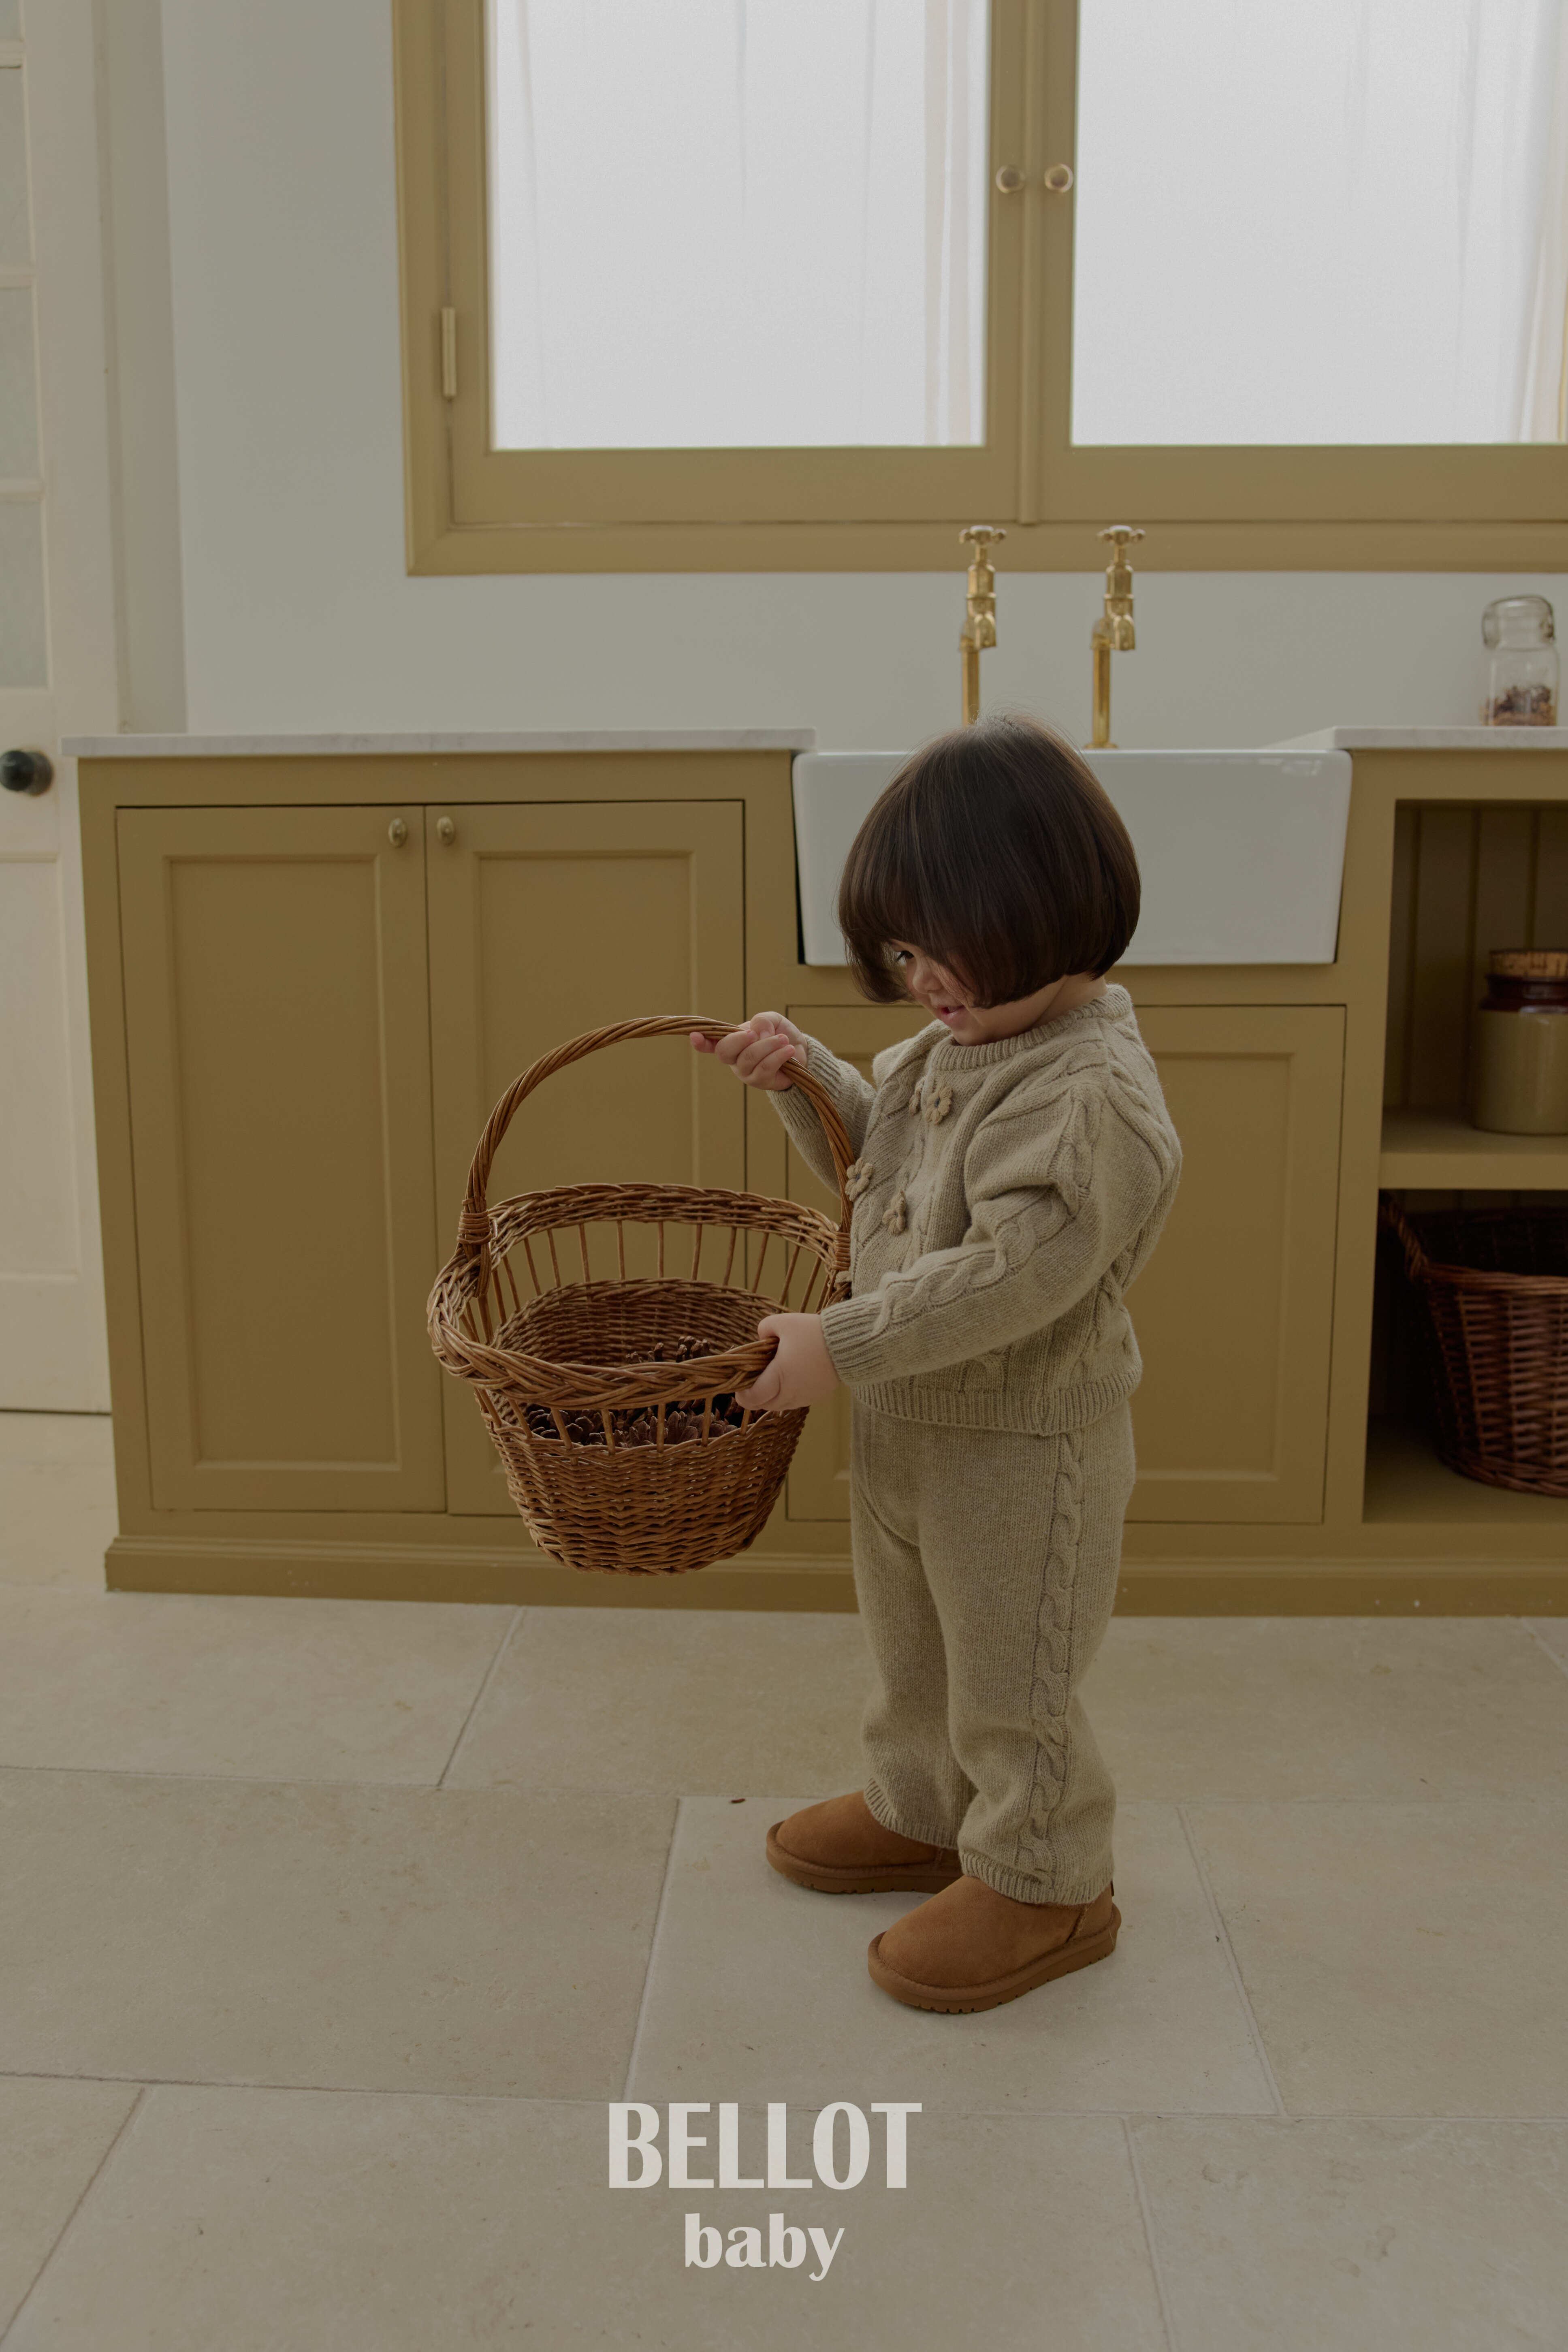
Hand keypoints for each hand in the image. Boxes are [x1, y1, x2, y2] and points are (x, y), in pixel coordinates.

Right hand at [691, 1012, 806, 1092]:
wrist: (798, 1049)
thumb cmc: (779, 1033)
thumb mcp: (771, 1019)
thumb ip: (762, 1021)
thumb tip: (757, 1034)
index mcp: (732, 1041)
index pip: (711, 1043)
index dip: (701, 1042)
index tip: (694, 1035)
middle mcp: (734, 1059)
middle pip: (725, 1051)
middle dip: (739, 1040)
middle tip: (755, 1033)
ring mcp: (745, 1072)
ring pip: (749, 1058)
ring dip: (769, 1045)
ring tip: (784, 1040)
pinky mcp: (761, 1082)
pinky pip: (765, 1068)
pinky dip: (779, 1056)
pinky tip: (789, 1050)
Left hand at [735, 1312, 840, 1411]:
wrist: (849, 1344)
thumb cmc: (813, 1332)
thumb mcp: (783, 1322)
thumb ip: (765, 1328)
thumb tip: (761, 1339)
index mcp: (779, 1376)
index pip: (753, 1397)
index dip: (742, 1395)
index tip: (739, 1386)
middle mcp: (791, 1392)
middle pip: (765, 1405)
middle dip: (755, 1397)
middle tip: (753, 1381)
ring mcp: (806, 1397)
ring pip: (781, 1405)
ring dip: (772, 1396)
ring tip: (771, 1378)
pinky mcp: (818, 1396)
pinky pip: (796, 1401)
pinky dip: (789, 1394)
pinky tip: (791, 1378)